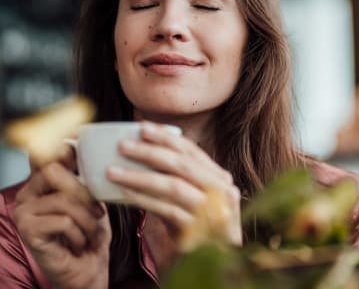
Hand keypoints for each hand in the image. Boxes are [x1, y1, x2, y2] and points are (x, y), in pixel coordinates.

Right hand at [13, 146, 110, 288]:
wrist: (89, 266)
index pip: (46, 152)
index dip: (59, 144)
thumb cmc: (92, 229)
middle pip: (54, 171)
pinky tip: (79, 241)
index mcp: (45, 180)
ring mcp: (24, 210)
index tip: (75, 137)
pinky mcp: (27, 229)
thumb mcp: (94, 197)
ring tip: (92, 230)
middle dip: (83, 191)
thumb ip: (84, 174)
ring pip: (63, 198)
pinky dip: (79, 232)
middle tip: (98, 210)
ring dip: (87, 218)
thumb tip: (82, 142)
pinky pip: (62, 220)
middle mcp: (29, 191)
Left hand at [106, 122, 241, 247]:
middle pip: (181, 164)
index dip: (165, 137)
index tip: (142, 127)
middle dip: (149, 152)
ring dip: (139, 176)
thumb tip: (144, 148)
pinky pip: (165, 210)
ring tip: (113, 171)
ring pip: (172, 186)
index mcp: (219, 176)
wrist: (215, 257)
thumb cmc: (198, 221)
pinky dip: (143, 200)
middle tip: (123, 145)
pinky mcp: (198, 231)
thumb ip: (177, 175)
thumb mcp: (193, 194)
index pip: (191, 150)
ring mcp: (211, 211)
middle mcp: (220, 190)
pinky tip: (123, 195)